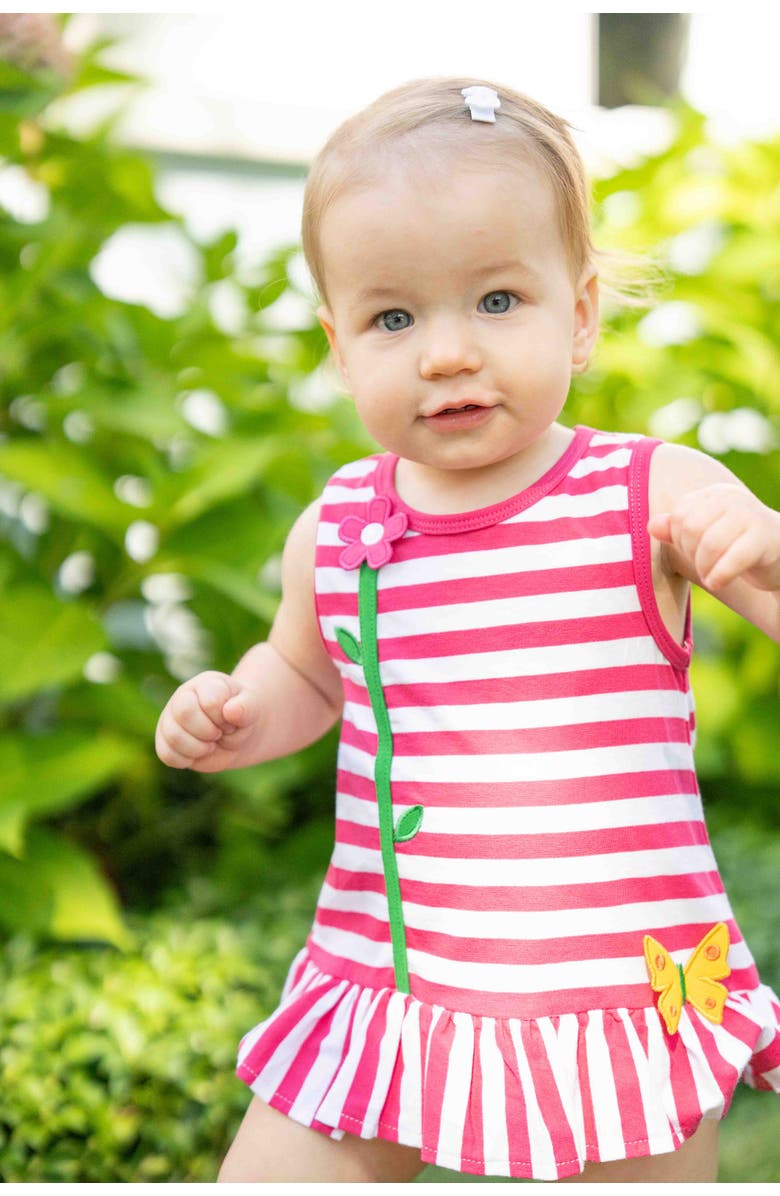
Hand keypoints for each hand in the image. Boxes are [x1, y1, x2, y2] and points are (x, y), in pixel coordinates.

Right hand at [155, 670, 260, 771]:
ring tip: (210, 744)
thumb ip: (246, 706)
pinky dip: (187, 760)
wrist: (238, 735)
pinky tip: (199, 753)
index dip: (222, 718)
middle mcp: (183, 697)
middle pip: (184, 713)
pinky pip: (167, 755)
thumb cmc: (242, 716)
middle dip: (208, 731)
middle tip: (219, 733)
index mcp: (205, 684)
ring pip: (173, 736)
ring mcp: (171, 719)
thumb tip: (231, 710)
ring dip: (199, 747)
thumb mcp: (252, 708)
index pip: (209, 701)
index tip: (231, 720)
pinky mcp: (166, 741)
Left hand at [648, 483, 779, 592]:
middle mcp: (733, 498)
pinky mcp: (765, 537)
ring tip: (713, 575)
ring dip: (706, 568)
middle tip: (706, 566)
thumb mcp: (705, 536)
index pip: (679, 517)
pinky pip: (732, 559)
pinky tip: (718, 582)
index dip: (680, 541)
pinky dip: (719, 576)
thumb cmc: (737, 548)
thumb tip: (651, 525)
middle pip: (691, 529)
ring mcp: (751, 515)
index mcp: (715, 495)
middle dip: (692, 555)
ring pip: (709, 545)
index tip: (696, 552)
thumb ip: (677, 530)